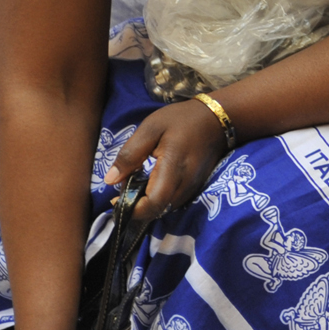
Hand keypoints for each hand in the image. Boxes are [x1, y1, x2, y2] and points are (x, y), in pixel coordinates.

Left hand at [106, 98, 231, 223]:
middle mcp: (185, 184)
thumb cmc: (182, 120)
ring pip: (165, 208)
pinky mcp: (195, 187)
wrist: (217, 119)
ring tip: (137, 184)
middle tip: (124, 188)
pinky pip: (173, 201)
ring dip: (148, 203)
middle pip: (158, 211)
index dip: (133, 209)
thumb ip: (130, 154)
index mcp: (173, 168)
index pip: (153, 204)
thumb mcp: (150, 128)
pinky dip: (159, 198)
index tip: (116, 200)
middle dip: (137, 207)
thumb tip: (110, 180)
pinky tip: (152, 182)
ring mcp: (193, 188)